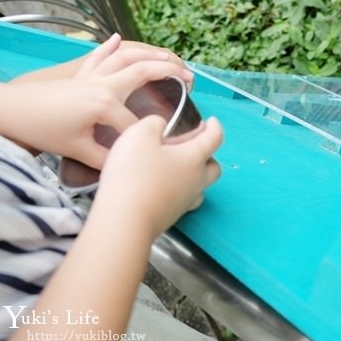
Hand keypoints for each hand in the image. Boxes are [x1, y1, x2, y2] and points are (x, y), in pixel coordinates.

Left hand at [0, 34, 192, 167]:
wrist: (10, 111)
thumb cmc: (43, 130)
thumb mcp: (77, 150)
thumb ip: (106, 158)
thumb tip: (127, 163)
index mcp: (105, 103)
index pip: (136, 122)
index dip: (147, 136)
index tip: (159, 146)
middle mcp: (103, 83)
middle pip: (144, 72)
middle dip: (170, 73)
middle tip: (189, 79)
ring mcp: (92, 75)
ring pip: (127, 57)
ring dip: (150, 54)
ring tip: (170, 58)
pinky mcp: (80, 74)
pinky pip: (99, 55)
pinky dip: (110, 46)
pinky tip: (119, 38)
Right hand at [96, 115, 222, 237]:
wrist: (125, 219)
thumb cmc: (134, 174)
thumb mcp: (139, 135)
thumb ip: (154, 123)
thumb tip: (159, 126)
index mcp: (194, 158)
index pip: (215, 138)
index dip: (215, 127)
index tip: (212, 121)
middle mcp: (196, 180)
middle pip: (213, 167)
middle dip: (207, 155)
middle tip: (191, 147)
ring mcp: (185, 201)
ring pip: (200, 186)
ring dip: (193, 175)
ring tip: (175, 167)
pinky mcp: (172, 215)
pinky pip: (184, 200)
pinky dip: (179, 190)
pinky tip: (163, 186)